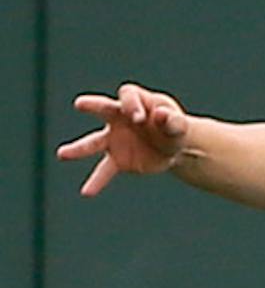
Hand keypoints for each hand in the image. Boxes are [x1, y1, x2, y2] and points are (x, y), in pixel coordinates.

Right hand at [55, 83, 191, 195]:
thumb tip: (162, 115)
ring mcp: (115, 139)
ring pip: (94, 142)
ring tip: (62, 154)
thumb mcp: (178, 123)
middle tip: (80, 103)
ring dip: (79, 149)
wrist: (175, 147)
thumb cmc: (173, 127)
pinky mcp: (118, 159)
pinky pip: (105, 170)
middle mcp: (119, 117)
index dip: (132, 105)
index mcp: (136, 101)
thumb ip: (172, 120)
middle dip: (93, 105)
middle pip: (103, 108)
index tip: (140, 118)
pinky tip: (87, 192)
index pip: (128, 95)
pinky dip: (97, 181)